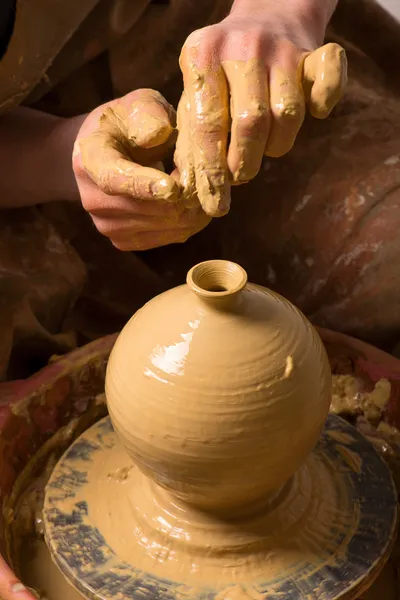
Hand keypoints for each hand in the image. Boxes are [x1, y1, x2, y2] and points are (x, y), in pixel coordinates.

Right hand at [73, 89, 209, 250]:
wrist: (103, 152)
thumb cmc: (127, 123)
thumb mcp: (137, 104)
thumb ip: (148, 114)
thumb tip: (158, 134)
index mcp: (89, 159)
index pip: (114, 179)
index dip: (145, 186)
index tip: (174, 187)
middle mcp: (93, 199)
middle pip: (149, 208)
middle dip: (185, 194)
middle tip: (206, 174)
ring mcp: (107, 225)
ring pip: (166, 225)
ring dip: (192, 208)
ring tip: (197, 183)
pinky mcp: (124, 241)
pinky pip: (170, 236)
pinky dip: (190, 221)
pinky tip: (192, 200)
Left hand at [175, 1, 346, 216]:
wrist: (268, 15)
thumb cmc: (223, 71)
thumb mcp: (195, 93)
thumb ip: (190, 136)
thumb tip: (189, 187)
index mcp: (202, 55)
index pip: (207, 124)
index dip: (211, 171)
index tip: (214, 205)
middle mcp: (242, 47)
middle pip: (250, 122)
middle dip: (244, 163)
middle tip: (241, 176)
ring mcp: (281, 48)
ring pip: (287, 114)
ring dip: (276, 144)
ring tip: (264, 147)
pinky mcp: (315, 51)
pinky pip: (328, 82)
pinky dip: (324, 103)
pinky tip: (314, 112)